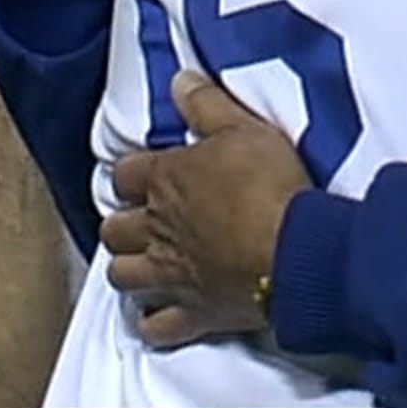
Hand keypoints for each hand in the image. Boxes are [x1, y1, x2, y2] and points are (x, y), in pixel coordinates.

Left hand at [103, 72, 308, 347]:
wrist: (293, 249)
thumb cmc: (270, 185)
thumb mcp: (244, 128)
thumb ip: (207, 105)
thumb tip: (179, 80)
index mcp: (165, 180)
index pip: (125, 174)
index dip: (132, 174)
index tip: (144, 175)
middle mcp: (157, 230)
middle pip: (113, 230)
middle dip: (122, 224)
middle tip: (141, 221)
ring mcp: (170, 276)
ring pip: (122, 277)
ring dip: (129, 269)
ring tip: (146, 263)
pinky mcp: (193, 313)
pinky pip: (155, 327)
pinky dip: (154, 320)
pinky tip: (162, 312)